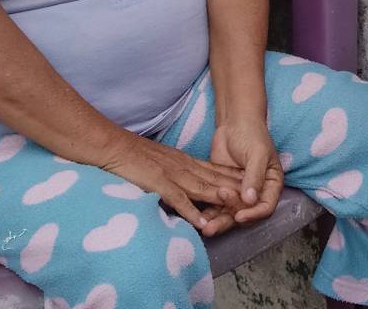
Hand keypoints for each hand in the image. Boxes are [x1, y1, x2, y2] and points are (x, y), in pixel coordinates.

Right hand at [99, 130, 246, 234]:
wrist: (113, 146)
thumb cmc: (133, 155)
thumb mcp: (161, 160)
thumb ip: (174, 170)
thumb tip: (183, 183)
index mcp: (184, 162)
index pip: (214, 170)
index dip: (233, 179)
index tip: (249, 185)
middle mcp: (183, 167)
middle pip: (215, 180)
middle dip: (236, 190)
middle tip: (254, 199)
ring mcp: (172, 175)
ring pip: (203, 189)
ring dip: (221, 202)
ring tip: (238, 212)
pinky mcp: (159, 183)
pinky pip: (179, 200)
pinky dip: (192, 211)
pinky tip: (204, 222)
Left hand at [210, 117, 283, 223]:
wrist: (234, 123)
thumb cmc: (251, 134)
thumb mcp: (257, 153)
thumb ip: (254, 176)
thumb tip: (250, 199)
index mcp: (270, 185)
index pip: (265, 207)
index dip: (254, 215)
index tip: (239, 215)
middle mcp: (256, 193)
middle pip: (245, 214)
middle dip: (229, 221)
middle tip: (213, 226)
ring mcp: (239, 193)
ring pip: (230, 213)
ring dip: (217, 222)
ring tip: (205, 228)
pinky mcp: (222, 190)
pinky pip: (216, 206)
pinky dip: (208, 213)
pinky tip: (197, 218)